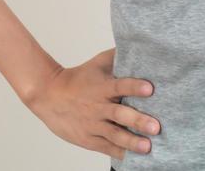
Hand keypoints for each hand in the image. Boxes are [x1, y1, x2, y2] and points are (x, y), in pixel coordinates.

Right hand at [25, 47, 160, 162]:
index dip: (135, 87)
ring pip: (114, 135)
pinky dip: (119, 153)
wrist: (48, 95)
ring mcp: (93, 125)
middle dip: (138, 121)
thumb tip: (139, 44)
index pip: (121, 85)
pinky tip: (132, 158)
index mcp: (102, 87)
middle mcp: (98, 107)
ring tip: (147, 147)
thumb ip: (117, 57)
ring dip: (131, 142)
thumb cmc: (78, 78)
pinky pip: (106, 148)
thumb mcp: (97, 64)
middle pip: (120, 114)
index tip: (150, 89)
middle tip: (156, 127)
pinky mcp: (88, 139)